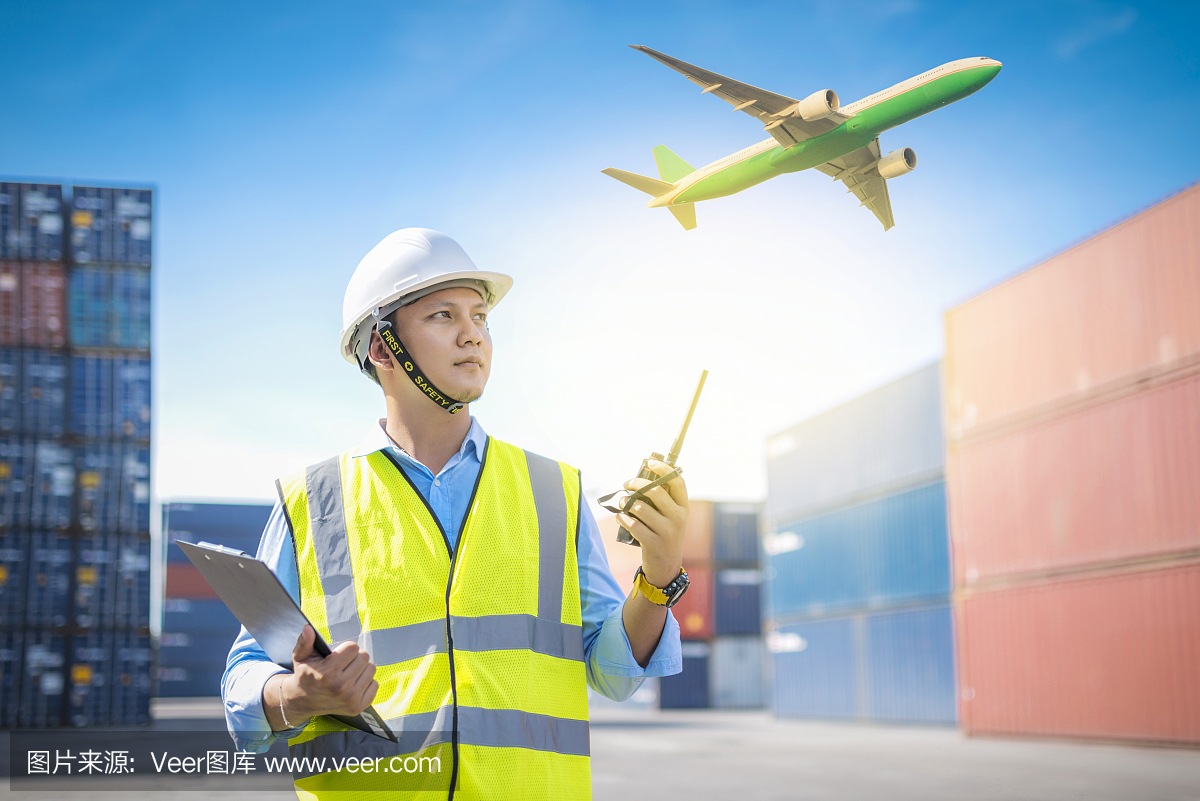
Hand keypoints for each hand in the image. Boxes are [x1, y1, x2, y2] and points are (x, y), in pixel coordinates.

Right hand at [280, 625, 378, 720]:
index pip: (353, 647)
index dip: (344, 648)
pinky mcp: (358, 707)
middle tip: (342, 664)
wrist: (303, 701)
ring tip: (347, 673)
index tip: (336, 655)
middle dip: (354, 657)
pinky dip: (366, 682)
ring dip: (361, 669)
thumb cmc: (306, 674)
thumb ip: (305, 641)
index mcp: (327, 673)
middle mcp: (340, 687)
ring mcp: (350, 699)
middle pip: (364, 657)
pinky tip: (352, 684)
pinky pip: (375, 684)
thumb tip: (308, 628)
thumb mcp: (301, 656)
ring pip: (371, 669)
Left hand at [618, 458, 688, 587]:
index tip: (650, 461)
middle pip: (655, 491)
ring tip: (622, 502)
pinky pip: (633, 524)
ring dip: (626, 502)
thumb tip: (643, 476)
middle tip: (627, 484)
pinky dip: (622, 518)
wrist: (666, 567)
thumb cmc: (664, 534)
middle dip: (636, 483)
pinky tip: (621, 516)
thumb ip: (662, 499)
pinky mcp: (653, 543)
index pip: (677, 481)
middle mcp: (678, 518)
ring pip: (640, 507)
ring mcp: (667, 531)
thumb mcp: (671, 517)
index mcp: (683, 507)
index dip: (663, 468)